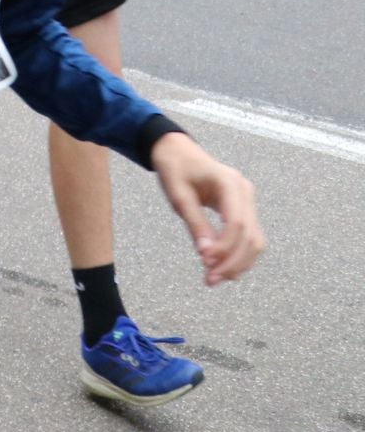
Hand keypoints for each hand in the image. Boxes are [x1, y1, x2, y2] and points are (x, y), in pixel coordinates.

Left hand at [149, 132, 263, 285]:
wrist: (178, 152)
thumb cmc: (176, 170)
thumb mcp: (179, 196)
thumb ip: (195, 224)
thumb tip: (207, 255)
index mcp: (229, 183)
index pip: (237, 223)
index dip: (225, 247)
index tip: (206, 263)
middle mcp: (245, 192)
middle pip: (251, 235)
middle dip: (233, 261)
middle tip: (210, 280)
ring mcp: (248, 200)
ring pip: (255, 240)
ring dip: (238, 262)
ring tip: (214, 278)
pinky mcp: (244, 208)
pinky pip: (249, 236)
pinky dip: (239, 254)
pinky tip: (223, 268)